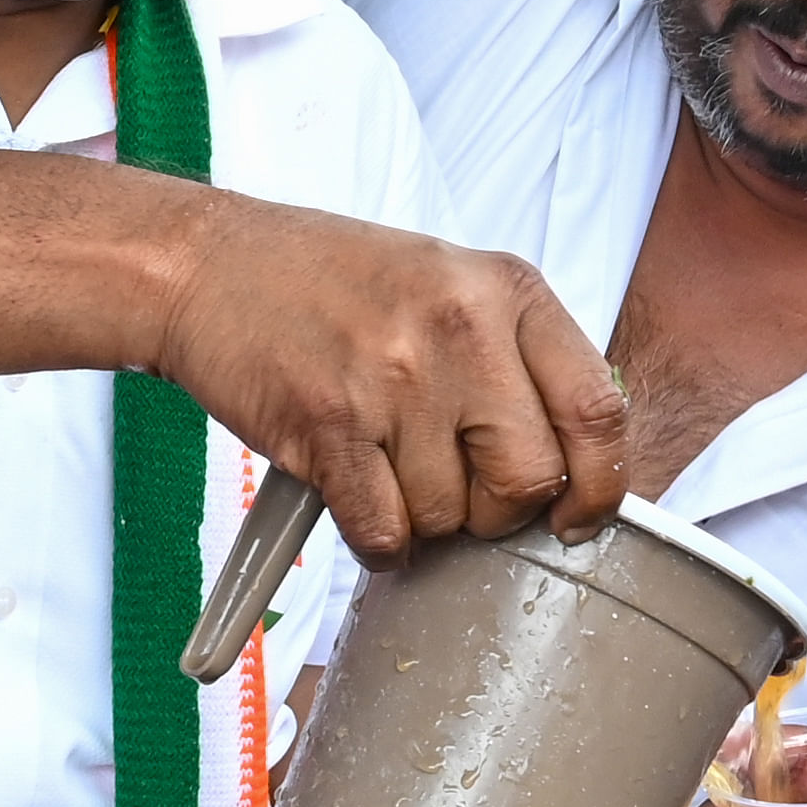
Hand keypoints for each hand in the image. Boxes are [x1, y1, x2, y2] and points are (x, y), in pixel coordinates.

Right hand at [150, 202, 624, 561]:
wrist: (208, 265)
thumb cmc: (331, 283)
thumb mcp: (451, 282)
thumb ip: (517, 358)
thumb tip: (575, 464)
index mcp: (508, 289)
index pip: (597, 411)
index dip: (599, 485)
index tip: (577, 515)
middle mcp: (462, 327)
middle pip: (530, 479)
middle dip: (497, 512)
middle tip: (458, 492)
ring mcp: (395, 375)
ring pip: (450, 516)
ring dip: (422, 520)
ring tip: (386, 466)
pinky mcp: (330, 423)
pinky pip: (385, 532)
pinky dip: (376, 541)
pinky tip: (356, 496)